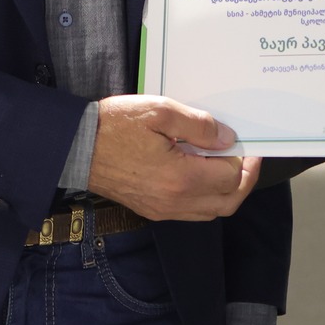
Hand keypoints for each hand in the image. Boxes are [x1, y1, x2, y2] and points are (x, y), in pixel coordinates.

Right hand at [87, 95, 260, 221]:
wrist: (76, 147)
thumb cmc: (113, 126)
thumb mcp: (159, 111)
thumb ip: (198, 126)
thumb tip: (226, 139)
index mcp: (180, 178)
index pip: (230, 177)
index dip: (244, 161)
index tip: (247, 145)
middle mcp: (174, 201)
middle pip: (227, 202)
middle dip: (244, 181)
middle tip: (248, 159)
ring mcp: (162, 209)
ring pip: (211, 211)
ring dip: (226, 192)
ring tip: (227, 166)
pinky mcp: (151, 210)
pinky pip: (191, 213)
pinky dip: (206, 199)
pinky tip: (202, 175)